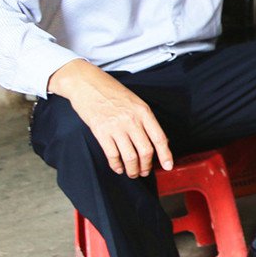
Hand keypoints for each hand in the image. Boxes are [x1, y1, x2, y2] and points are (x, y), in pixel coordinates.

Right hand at [47, 59, 172, 177]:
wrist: (87, 84)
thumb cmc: (112, 92)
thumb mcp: (136, 102)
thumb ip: (146, 120)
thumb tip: (157, 140)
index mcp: (144, 112)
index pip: (159, 138)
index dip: (165, 155)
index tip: (168, 166)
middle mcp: (132, 120)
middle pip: (145, 151)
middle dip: (146, 166)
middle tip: (144, 172)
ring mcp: (116, 126)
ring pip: (130, 156)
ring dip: (132, 169)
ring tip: (132, 173)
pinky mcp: (101, 132)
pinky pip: (112, 155)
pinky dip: (116, 165)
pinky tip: (118, 168)